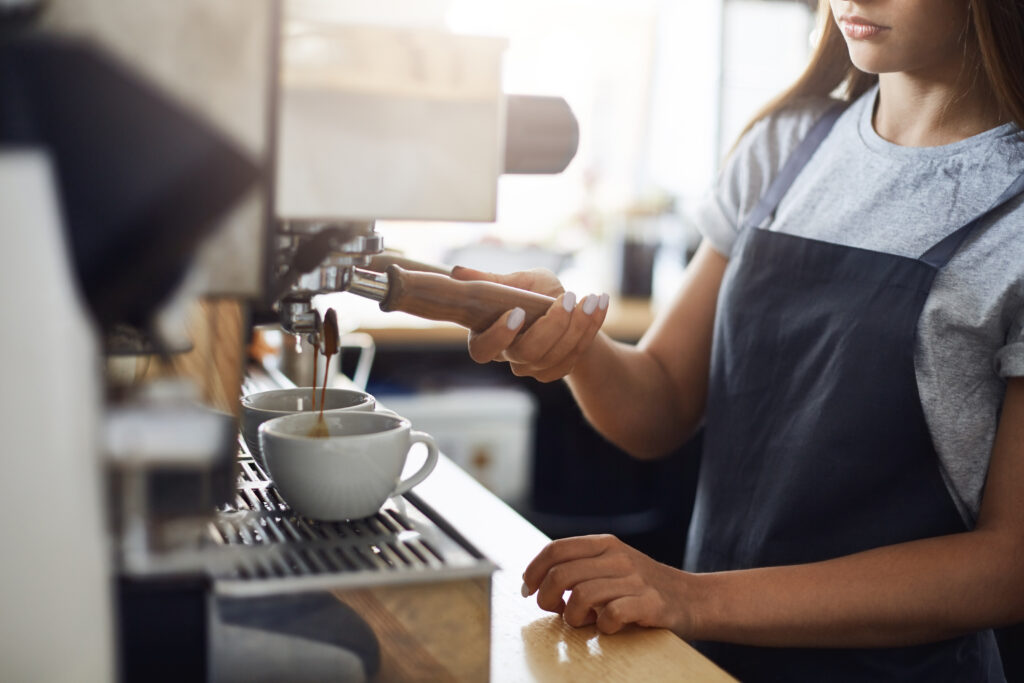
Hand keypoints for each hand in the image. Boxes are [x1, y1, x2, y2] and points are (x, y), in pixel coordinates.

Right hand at [451, 265, 608, 382]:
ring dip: (579, 326)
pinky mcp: (558, 369)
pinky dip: (592, 327)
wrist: (562, 306)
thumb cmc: (530, 291)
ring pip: (557, 356)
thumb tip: (457, 271)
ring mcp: (535, 367)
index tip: (518, 311)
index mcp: (488, 337)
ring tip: (592, 298)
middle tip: (567, 298)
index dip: (499, 335)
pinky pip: (577, 354)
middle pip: (528, 353)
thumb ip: (490, 279)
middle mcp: (510, 357)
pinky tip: (601, 302)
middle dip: (552, 326)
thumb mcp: (513, 281)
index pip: (483, 350)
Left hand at [521, 534, 696, 635]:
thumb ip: (580, 568)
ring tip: (584, 621)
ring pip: (581, 597)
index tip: (528, 590)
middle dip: (548, 598)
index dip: (534, 570)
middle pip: (562, 575)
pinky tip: (609, 627)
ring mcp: (635, 579)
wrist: (694, 599)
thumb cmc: (642, 588)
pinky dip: (602, 627)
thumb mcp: (612, 565)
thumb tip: (536, 584)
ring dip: (574, 617)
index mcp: (605, 543)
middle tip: (555, 611)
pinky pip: (610, 615)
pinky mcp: (650, 604)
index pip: (556, 549)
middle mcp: (618, 557)